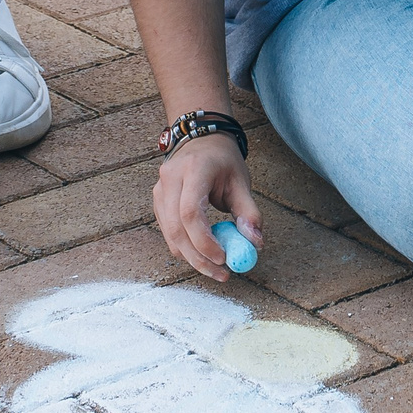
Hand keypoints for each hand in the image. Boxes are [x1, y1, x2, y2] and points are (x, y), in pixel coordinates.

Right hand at [153, 132, 262, 282]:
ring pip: (170, 235)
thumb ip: (249, 213)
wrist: (200, 139)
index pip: (191, 212)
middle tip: (221, 273)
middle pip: (177, 229)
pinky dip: (185, 247)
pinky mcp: (157, 201)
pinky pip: (168, 232)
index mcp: (193, 170)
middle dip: (199, 258)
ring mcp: (159, 190)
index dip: (205, 241)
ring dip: (192, 256)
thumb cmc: (222, 160)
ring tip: (217, 266)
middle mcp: (170, 179)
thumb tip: (255, 244)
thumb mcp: (241, 181)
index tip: (224, 258)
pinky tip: (203, 251)